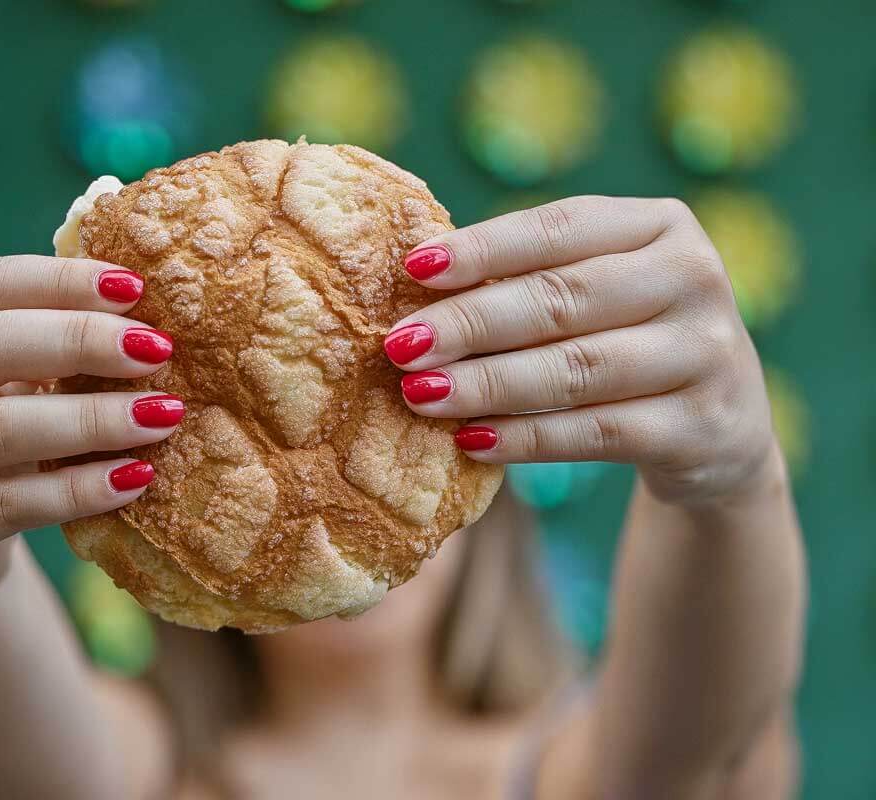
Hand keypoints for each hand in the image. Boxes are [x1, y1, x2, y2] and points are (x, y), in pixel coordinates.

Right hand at [0, 255, 182, 588]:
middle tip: (156, 350)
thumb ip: (44, 328)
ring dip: (91, 420)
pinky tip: (135, 477)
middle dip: (80, 342)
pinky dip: (78, 489)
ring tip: (162, 415)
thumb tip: (140, 295)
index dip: (59, 282)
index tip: (135, 288)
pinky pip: (11, 504)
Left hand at [386, 196, 778, 506]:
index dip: (485, 248)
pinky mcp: (703, 427)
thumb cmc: (626, 338)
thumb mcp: (600, 293)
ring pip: (578, 368)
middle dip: (471, 323)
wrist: (722, 428)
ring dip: (488, 383)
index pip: (561, 227)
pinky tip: (470, 440)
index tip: (414, 268)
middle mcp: (695, 278)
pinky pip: (598, 432)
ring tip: (420, 394)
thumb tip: (416, 285)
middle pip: (564, 298)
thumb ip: (530, 279)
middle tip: (400, 345)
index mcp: (662, 226)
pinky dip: (527, 438)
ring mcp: (708, 354)